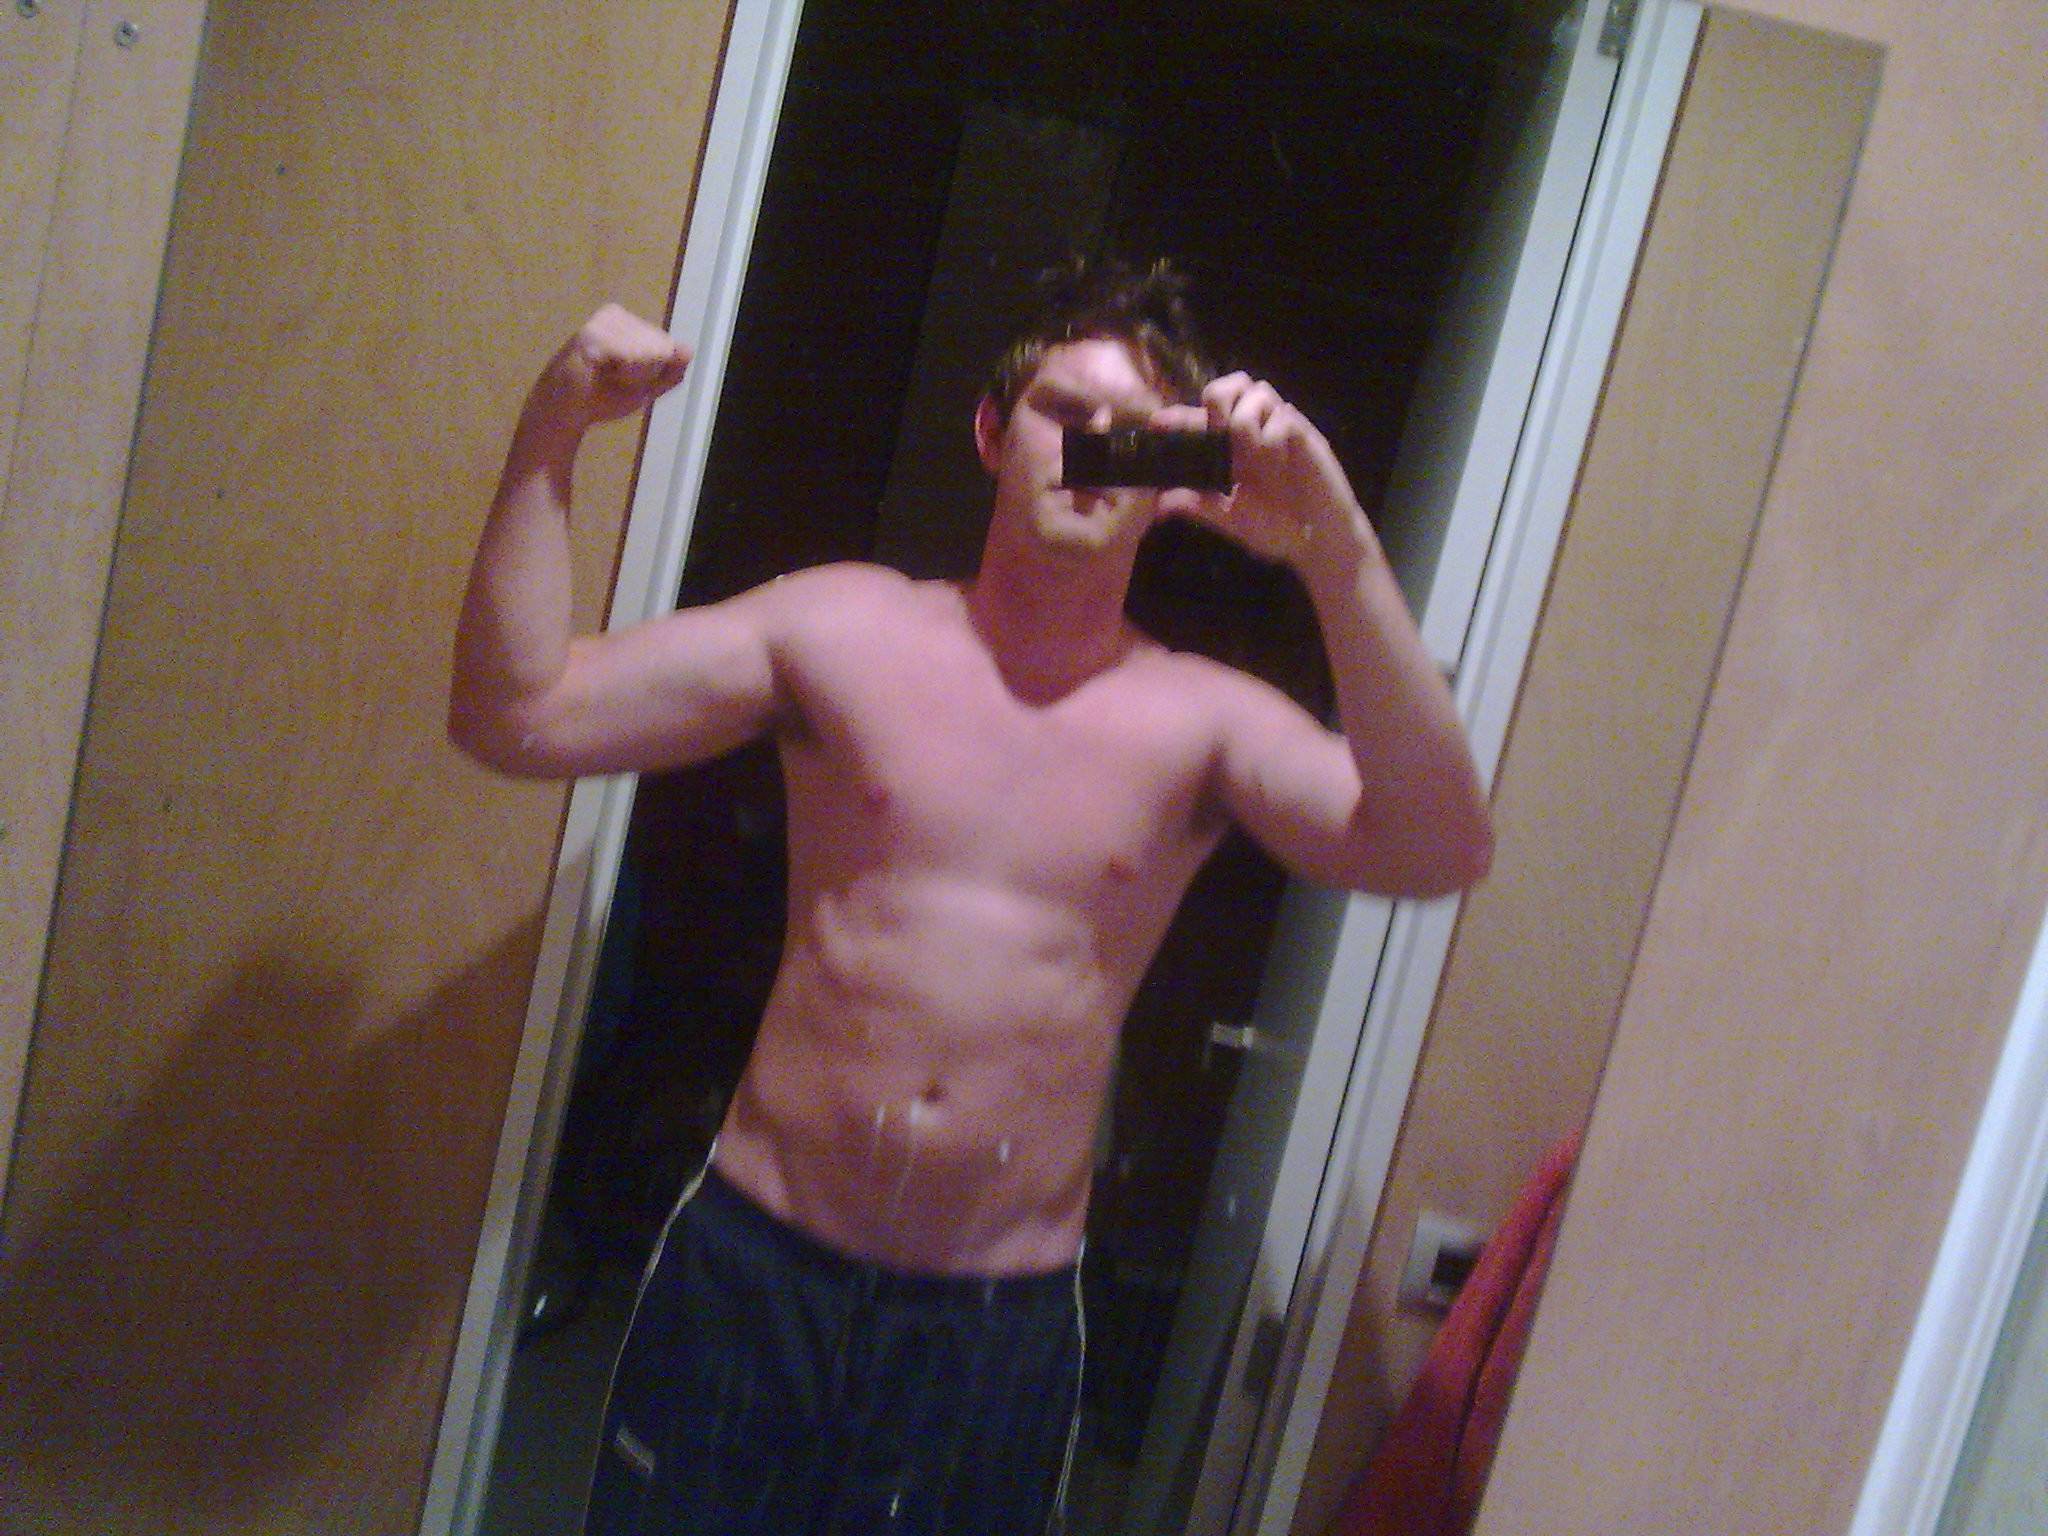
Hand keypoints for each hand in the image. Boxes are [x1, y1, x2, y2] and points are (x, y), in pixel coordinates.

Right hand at [534, 303, 691, 427]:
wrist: (564, 412)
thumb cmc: (602, 397)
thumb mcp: (645, 388)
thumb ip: (670, 372)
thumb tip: (689, 350)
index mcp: (629, 323)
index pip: (667, 347)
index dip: (653, 374)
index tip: (624, 379)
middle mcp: (617, 315)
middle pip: (661, 349)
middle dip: (643, 376)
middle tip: (612, 379)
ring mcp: (604, 322)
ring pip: (649, 353)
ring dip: (631, 377)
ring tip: (604, 376)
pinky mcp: (593, 334)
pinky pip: (632, 357)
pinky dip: (623, 375)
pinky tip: (600, 374)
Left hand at [1153, 373, 1367, 567]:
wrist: (1319, 542)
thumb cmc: (1276, 530)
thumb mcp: (1230, 519)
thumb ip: (1198, 507)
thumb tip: (1159, 504)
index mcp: (1231, 451)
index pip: (1200, 420)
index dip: (1179, 417)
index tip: (1157, 423)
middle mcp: (1252, 433)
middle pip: (1230, 386)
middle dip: (1217, 400)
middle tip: (1216, 431)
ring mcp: (1279, 430)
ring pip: (1256, 393)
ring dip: (1246, 419)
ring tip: (1251, 456)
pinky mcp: (1304, 435)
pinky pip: (1282, 416)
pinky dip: (1272, 436)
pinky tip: (1276, 464)